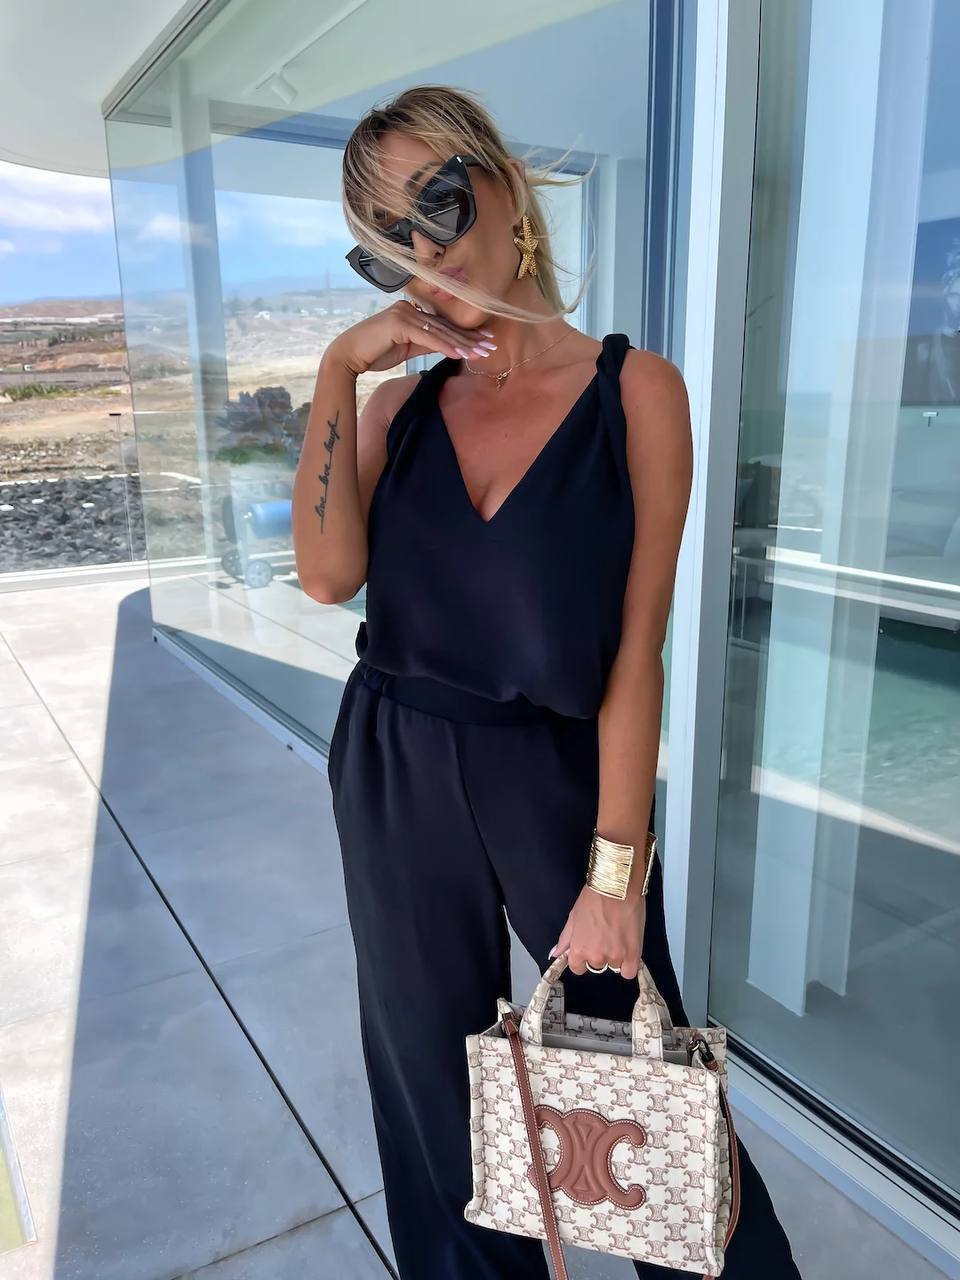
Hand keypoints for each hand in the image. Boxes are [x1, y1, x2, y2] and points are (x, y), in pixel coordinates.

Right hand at [324, 299, 496, 375]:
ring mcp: (404, 314)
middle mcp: (409, 308)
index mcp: (412, 312)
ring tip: (481, 354)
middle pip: (445, 327)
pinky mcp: (399, 323)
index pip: (443, 325)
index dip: (464, 334)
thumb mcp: (407, 348)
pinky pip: (427, 337)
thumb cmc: (375, 352)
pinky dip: (444, 346)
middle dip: (469, 339)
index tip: (484, 342)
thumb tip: (447, 346)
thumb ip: (426, 343)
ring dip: (462, 344)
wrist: (349, 355)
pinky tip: (460, 355)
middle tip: (491, 347)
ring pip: (439, 332)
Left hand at [548, 882, 646, 981]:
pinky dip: (629, 964)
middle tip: (606, 936)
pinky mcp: (633, 954)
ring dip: (616, 955)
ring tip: (619, 935)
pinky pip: (629, 972)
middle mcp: (596, 957)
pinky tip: (628, 950)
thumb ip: (566, 939)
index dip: (583, 959)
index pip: (578, 968)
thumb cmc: (594, 898)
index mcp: (579, 949)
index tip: (589, 948)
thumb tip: (555, 954)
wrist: (616, 887)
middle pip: (597, 966)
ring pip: (614, 966)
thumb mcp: (574, 917)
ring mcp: (615, 956)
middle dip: (601, 954)